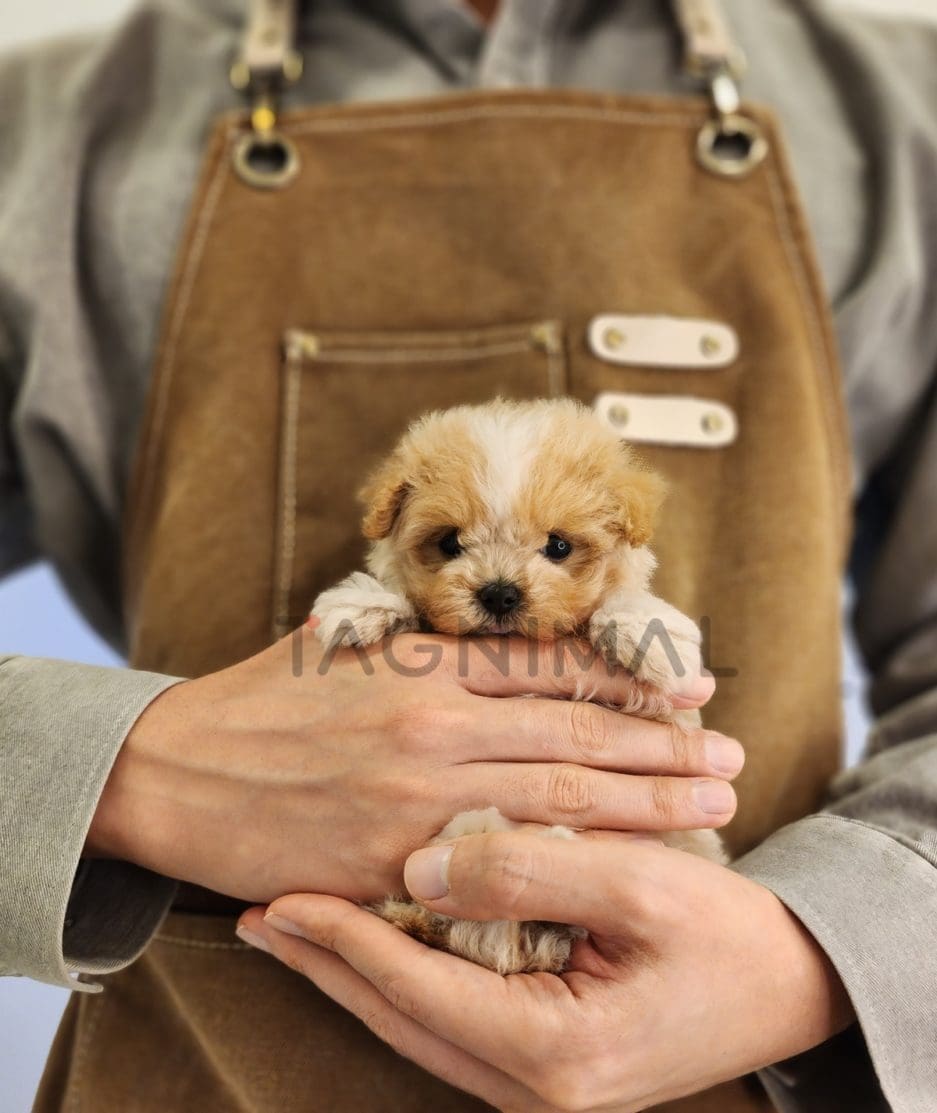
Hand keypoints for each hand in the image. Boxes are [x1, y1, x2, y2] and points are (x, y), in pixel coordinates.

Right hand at [85, 622, 739, 903]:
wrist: (171, 773)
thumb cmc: (258, 702)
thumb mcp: (344, 648)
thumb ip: (424, 649)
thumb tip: (495, 648)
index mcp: (422, 667)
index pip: (552, 667)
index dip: (630, 676)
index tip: (692, 687)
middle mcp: (431, 727)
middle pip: (575, 735)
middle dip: (664, 750)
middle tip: (731, 761)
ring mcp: (416, 800)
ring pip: (557, 799)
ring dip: (644, 804)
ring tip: (709, 808)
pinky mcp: (393, 866)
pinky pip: (500, 865)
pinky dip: (567, 863)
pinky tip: (618, 869)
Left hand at [238, 833, 853, 1111]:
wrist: (788, 989)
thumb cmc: (725, 935)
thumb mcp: (638, 886)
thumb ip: (530, 870)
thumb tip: (424, 865)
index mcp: (555, 1055)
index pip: (417, 991)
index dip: (346, 939)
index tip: (283, 895)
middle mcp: (534, 1089)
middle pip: (399, 1018)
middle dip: (326, 962)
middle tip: (259, 913)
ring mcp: (537, 1086)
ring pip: (415, 1025)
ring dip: (355, 972)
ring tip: (295, 927)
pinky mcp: (543, 1064)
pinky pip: (449, 1021)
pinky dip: (403, 979)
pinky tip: (374, 943)